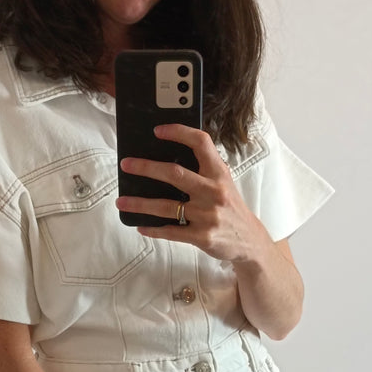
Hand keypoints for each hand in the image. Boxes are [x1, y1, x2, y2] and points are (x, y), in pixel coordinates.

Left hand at [116, 123, 270, 262]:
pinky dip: (153, 229)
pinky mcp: (202, 236)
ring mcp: (207, 215)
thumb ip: (202, 172)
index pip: (201, 143)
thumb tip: (165, 162)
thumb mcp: (223, 184)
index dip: (179, 133)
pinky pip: (171, 232)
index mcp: (219, 173)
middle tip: (126, 165)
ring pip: (167, 206)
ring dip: (140, 204)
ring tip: (121, 201)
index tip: (158, 130)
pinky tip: (141, 226)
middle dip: (146, 168)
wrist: (249, 240)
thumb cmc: (230, 208)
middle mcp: (214, 191)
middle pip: (175, 174)